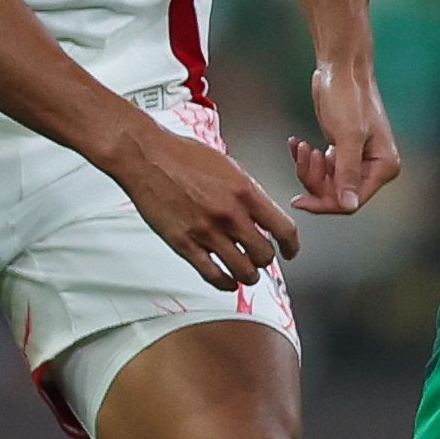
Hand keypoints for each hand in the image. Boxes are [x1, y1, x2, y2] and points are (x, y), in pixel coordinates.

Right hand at [117, 119, 300, 290]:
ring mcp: (207, 232)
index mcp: (245, 192)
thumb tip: (260, 210)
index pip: (283, 229)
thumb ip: (247, 191)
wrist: (147, 157)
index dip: (292, 245)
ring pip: (243, 270)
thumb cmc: (183, 155)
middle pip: (264, 254)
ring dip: (248, 275)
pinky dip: (225, 283)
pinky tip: (226, 281)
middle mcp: (230, 215)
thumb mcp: (228, 166)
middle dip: (265, 260)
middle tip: (261, 259)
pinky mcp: (184, 244)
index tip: (291, 251)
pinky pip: (213, 275)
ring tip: (246, 273)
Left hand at [291, 60, 405, 215]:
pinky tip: (298, 143)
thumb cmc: (349, 96)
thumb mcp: (348, 136)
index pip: (352, 200)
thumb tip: (349, 205)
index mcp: (384, 166)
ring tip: (302, 145)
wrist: (340, 70)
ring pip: (326, 182)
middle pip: (337, 193)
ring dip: (308, 167)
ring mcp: (357, 160)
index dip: (325, 203)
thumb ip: (348, 172)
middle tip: (305, 154)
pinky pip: (321, 168)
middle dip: (315, 178)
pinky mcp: (342, 152)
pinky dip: (306, 159)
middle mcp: (373, 167)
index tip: (300, 201)